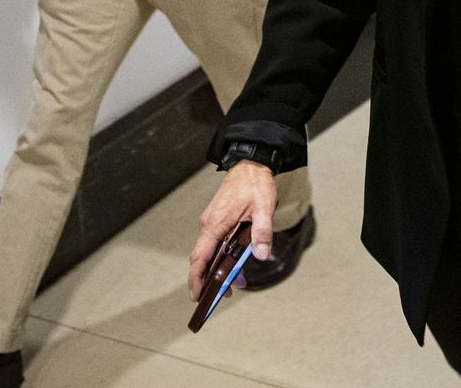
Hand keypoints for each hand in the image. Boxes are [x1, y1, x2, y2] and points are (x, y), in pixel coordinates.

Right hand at [189, 161, 276, 300]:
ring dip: (218, 269)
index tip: (197, 296)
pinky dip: (221, 257)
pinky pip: (214, 244)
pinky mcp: (217, 220)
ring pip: (209, 252)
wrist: (250, 164)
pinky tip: (236, 263)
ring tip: (237, 281)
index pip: (200, 257)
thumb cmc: (255, 184)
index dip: (196, 278)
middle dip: (210, 280)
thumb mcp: (263, 207)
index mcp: (215, 224)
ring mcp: (211, 222)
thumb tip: (261, 255)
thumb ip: (262, 232)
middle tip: (225, 295)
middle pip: (202, 259)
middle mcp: (208, 225)